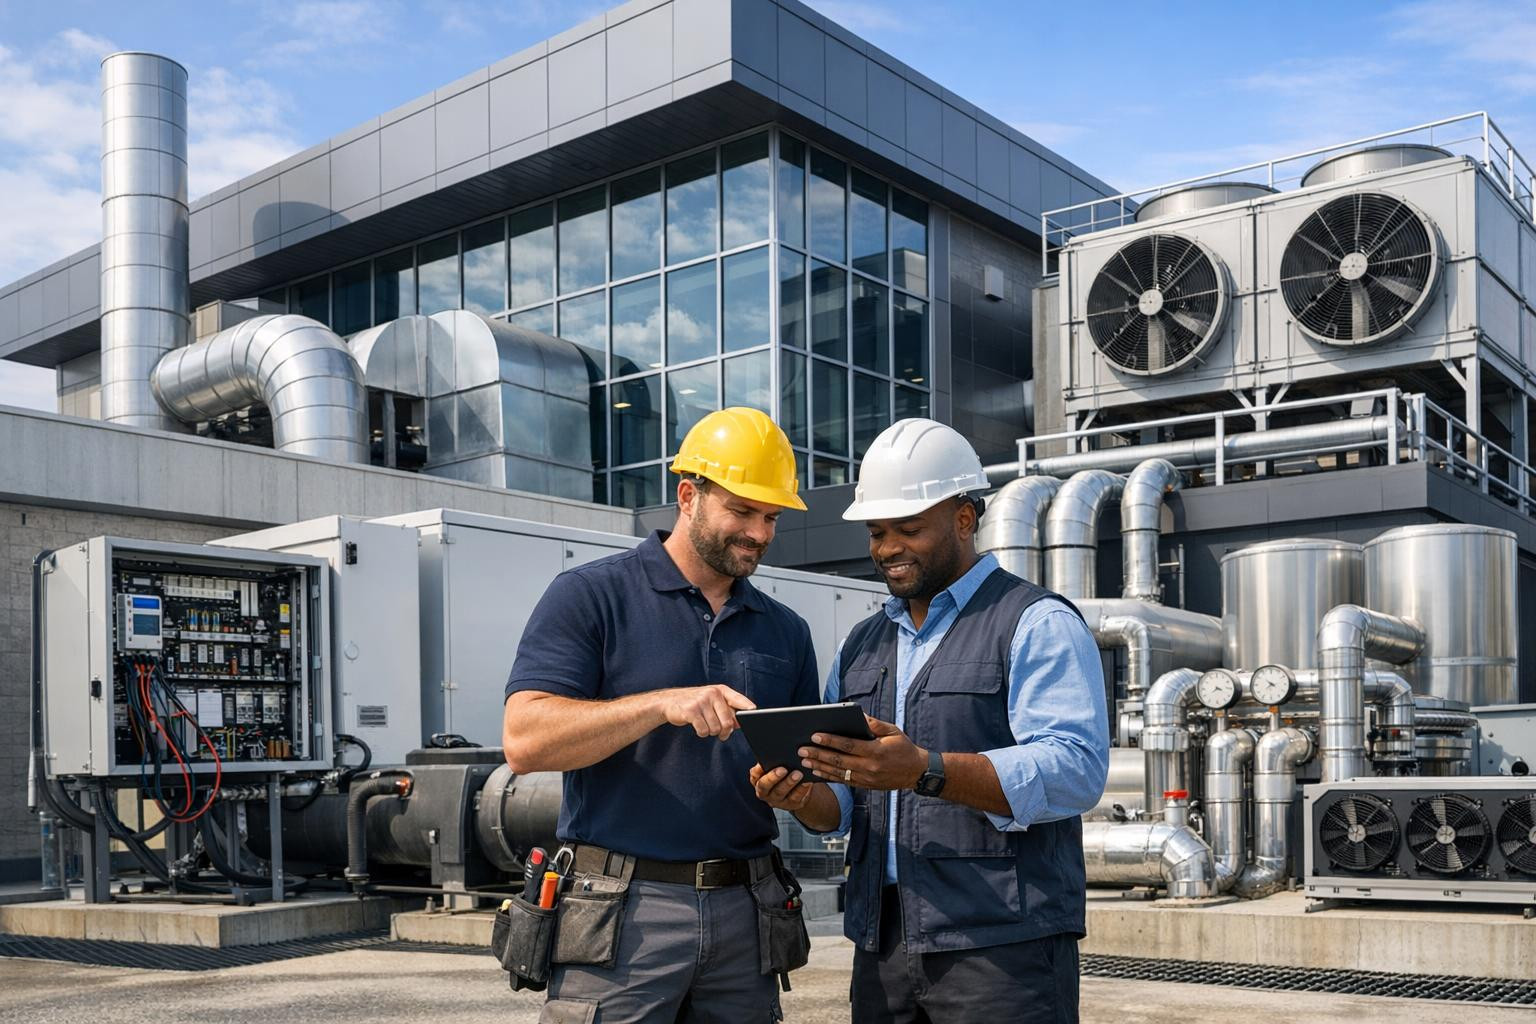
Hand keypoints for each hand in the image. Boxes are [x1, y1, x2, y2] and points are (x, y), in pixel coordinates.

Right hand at [656, 684, 755, 739]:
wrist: (669, 702)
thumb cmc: (694, 703)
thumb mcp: (712, 702)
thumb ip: (727, 710)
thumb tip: (739, 723)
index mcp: (720, 690)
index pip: (738, 699)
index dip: (746, 706)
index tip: (753, 711)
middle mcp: (712, 694)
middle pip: (728, 721)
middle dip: (725, 731)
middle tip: (721, 734)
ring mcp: (701, 701)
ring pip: (716, 728)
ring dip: (711, 732)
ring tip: (704, 725)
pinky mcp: (691, 711)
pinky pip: (703, 731)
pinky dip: (701, 733)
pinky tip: (697, 726)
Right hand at [749, 763, 815, 810]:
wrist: (798, 789)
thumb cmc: (785, 771)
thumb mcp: (777, 765)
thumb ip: (775, 759)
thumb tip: (778, 748)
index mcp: (758, 780)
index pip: (755, 775)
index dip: (758, 770)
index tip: (765, 762)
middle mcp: (764, 792)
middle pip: (765, 786)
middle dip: (773, 777)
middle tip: (783, 769)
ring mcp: (777, 800)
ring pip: (780, 792)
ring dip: (789, 783)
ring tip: (798, 774)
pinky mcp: (791, 805)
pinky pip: (795, 798)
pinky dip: (801, 789)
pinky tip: (807, 781)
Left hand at [800, 715, 928, 790]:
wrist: (916, 772)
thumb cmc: (904, 747)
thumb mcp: (892, 731)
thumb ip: (874, 723)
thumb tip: (857, 714)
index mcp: (876, 751)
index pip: (848, 745)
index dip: (830, 741)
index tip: (814, 736)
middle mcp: (869, 767)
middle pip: (839, 761)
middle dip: (818, 755)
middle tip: (801, 750)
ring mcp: (866, 779)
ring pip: (838, 773)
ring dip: (820, 767)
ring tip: (804, 761)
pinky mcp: (865, 785)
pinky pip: (844, 781)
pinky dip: (829, 776)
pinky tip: (817, 772)